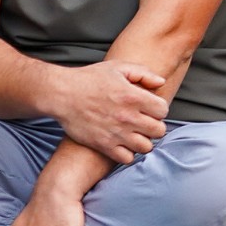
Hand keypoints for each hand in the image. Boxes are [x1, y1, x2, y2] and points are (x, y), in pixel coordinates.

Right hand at [48, 59, 168, 164]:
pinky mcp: (104, 145)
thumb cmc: (90, 79)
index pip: (163, 111)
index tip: (150, 108)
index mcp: (134, 97)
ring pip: (146, 147)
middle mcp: (128, 117)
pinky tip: (123, 143)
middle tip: (144, 122)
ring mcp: (116, 133)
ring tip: (135, 134)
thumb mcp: (118, 67)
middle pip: (159, 131)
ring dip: (143, 141)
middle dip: (154, 126)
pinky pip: (127, 158)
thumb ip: (143, 73)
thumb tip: (161, 83)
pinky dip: (128, 153)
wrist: (62, 94)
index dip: (159, 109)